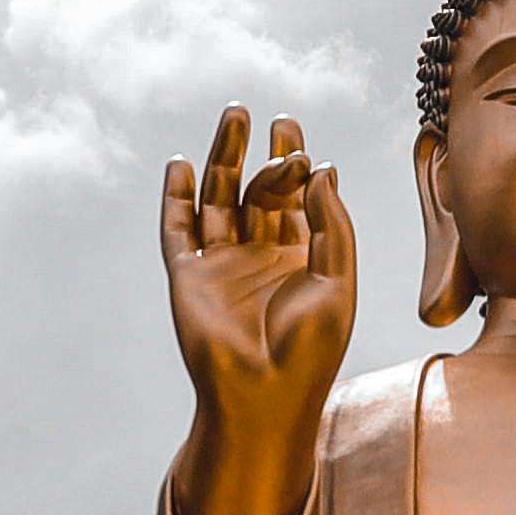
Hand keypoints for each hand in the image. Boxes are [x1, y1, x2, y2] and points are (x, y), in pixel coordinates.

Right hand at [164, 105, 355, 421]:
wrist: (263, 399)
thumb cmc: (310, 350)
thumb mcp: (338, 281)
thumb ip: (333, 224)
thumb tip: (322, 169)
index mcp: (302, 258)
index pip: (298, 199)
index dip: (298, 165)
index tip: (299, 138)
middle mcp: (260, 255)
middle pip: (259, 191)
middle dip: (265, 155)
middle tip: (273, 119)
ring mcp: (222, 264)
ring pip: (219, 199)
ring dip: (224, 158)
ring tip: (234, 115)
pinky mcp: (188, 276)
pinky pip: (178, 229)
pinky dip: (176, 197)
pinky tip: (181, 165)